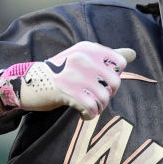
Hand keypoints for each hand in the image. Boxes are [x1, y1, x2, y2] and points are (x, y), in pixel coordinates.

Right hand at [0, 42, 135, 117]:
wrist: (29, 83)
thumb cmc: (60, 72)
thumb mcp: (82, 58)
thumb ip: (107, 57)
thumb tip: (133, 54)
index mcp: (88, 48)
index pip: (119, 63)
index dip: (114, 77)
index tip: (102, 82)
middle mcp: (82, 58)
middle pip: (115, 83)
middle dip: (108, 95)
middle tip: (95, 97)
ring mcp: (74, 74)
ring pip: (104, 98)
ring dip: (99, 107)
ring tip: (89, 107)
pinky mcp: (67, 91)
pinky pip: (92, 108)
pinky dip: (90, 115)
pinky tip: (83, 114)